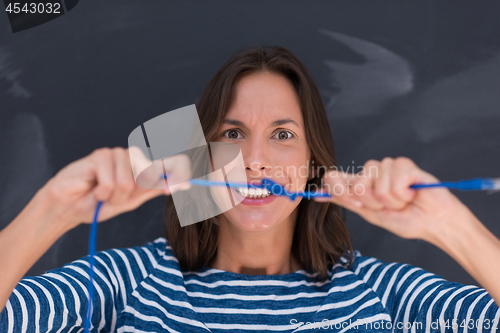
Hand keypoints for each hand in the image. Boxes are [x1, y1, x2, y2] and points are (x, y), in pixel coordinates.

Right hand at [44, 146, 190, 229]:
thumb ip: (153, 190)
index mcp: (139, 167)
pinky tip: (93, 190)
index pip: (162, 166)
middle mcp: (130, 158)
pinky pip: (111, 181)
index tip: (189, 183)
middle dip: (130, 195)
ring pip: (128, 181)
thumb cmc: (99, 204)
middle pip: (147, 175)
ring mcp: (115, 154)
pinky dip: (102, 192)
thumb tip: (180, 184)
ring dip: (114, 196)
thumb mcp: (131, 200)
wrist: (70, 209)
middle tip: (114, 199)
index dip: (176, 173)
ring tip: (101, 195)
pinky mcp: (100, 155)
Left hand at [313, 157, 467, 241]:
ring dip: (390, 199)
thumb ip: (346, 201)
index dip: (337, 188)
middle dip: (373, 202)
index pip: (336, 177)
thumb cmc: (405, 220)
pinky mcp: (405, 165)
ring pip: (376, 181)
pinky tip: (412, 194)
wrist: (434, 224)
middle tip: (388, 207)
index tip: (350, 201)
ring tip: (403, 202)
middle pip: (357, 183)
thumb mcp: (370, 213)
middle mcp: (372, 173)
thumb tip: (317, 195)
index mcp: (361, 185)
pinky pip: (394, 179)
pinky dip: (403, 194)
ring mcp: (388, 167)